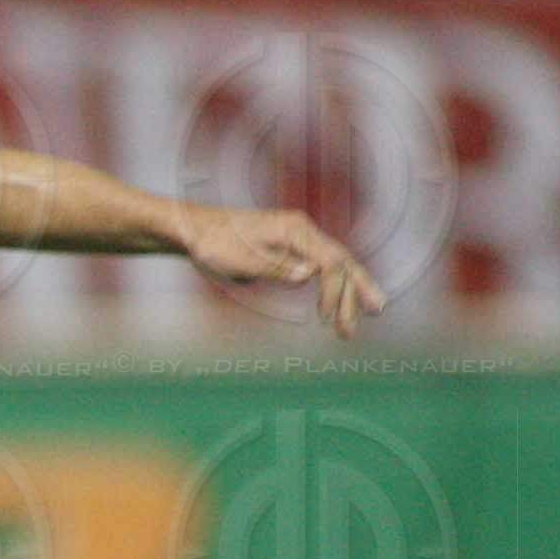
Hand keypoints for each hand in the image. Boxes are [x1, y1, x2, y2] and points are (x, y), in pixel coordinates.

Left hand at [179, 206, 385, 338]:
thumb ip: (276, 268)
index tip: (325, 319)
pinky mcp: (291, 248)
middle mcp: (302, 231)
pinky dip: (334, 285)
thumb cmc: (214, 244)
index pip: (329, 262)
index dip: (332, 292)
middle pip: (342, 262)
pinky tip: (341, 302)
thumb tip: (310, 273)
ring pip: (335, 264)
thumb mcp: (241, 260)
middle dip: (352, 295)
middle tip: (355, 328)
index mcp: (295, 230)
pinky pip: (323, 266)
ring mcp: (298, 238)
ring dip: (348, 292)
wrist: (194, 230)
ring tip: (364, 318)